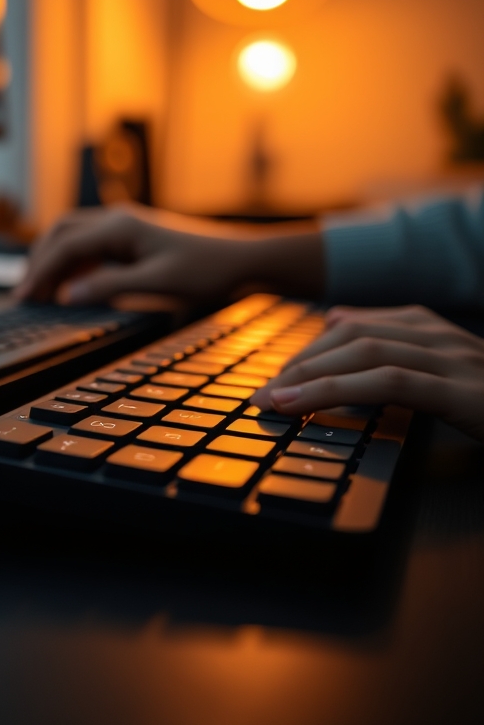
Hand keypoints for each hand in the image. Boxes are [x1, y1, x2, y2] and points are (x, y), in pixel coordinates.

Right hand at [15, 204, 323, 304]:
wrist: (246, 259)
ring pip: (73, 235)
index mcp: (119, 227)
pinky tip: (73, 284)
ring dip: (53, 260)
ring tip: (41, 290)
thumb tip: (67, 295)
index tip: (22, 298)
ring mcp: (126, 225)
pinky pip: (91, 243)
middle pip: (60, 233)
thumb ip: (110, 288)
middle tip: (25, 294)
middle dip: (38, 262)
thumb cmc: (209, 271)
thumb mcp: (159, 284)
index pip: (64, 247)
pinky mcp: (135, 236)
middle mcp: (118, 219)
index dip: (39, 273)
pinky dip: (73, 261)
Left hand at [251, 305, 483, 442]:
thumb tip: (337, 319)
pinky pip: (390, 383)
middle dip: (300, 362)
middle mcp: (442, 335)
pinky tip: (302, 405)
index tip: (275, 378)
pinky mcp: (466, 391)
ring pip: (364, 351)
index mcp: (433, 329)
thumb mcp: (442, 376)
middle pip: (352, 334)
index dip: (309, 350)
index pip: (355, 326)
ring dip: (308, 375)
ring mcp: (457, 359)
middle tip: (262, 394)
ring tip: (272, 401)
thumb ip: (395, 350)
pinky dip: (336, 391)